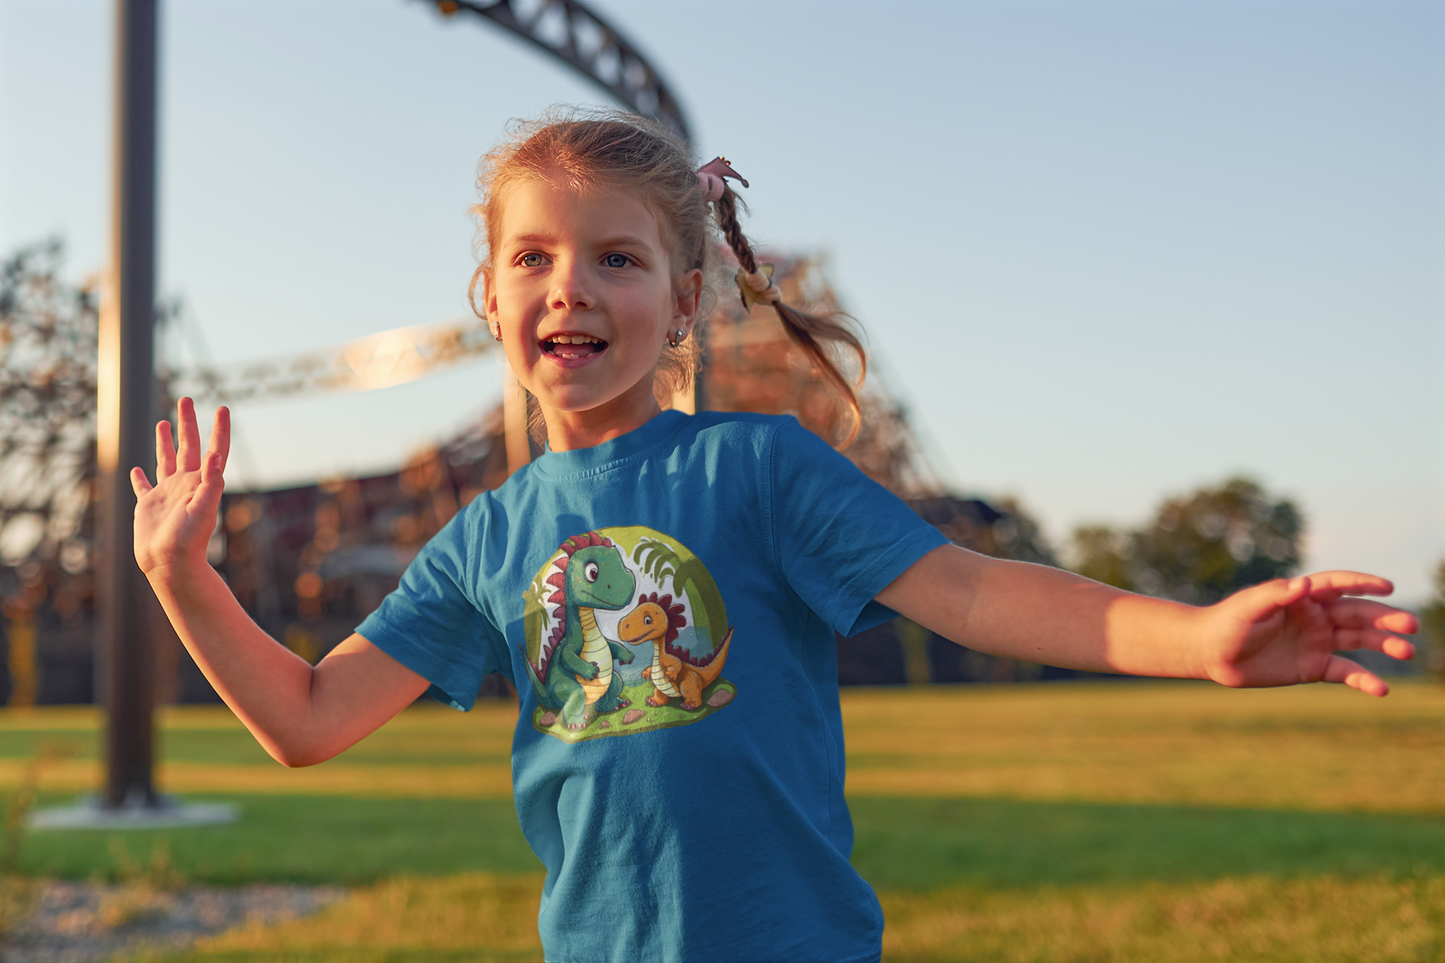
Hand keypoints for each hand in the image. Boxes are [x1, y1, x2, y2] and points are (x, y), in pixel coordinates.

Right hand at [130, 398, 229, 577]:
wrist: (170, 564)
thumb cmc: (189, 540)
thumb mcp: (204, 508)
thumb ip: (211, 482)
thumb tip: (215, 455)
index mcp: (202, 482)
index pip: (214, 449)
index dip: (219, 429)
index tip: (223, 407)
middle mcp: (186, 484)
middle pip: (188, 446)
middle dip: (187, 422)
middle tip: (185, 398)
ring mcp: (167, 494)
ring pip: (166, 460)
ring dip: (165, 441)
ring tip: (164, 423)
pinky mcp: (149, 505)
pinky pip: (144, 487)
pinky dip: (140, 478)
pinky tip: (136, 470)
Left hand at [1199, 572, 1417, 696]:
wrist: (1211, 654)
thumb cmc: (1226, 623)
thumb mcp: (1248, 607)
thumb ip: (1275, 595)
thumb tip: (1303, 584)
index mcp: (1301, 597)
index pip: (1338, 585)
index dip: (1362, 584)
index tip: (1387, 586)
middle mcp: (1315, 617)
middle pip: (1358, 614)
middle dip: (1385, 619)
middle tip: (1410, 625)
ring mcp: (1317, 642)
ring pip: (1359, 641)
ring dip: (1384, 645)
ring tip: (1407, 651)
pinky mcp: (1314, 667)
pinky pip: (1345, 672)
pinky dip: (1364, 680)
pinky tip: (1381, 690)